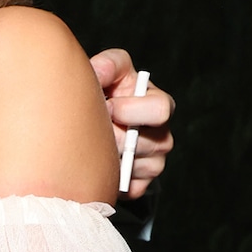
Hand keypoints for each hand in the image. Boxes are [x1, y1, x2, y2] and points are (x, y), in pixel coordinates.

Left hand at [90, 48, 174, 198]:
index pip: (160, 109)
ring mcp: (154, 160)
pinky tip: (98, 164)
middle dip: (119, 136)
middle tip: (99, 130)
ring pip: (139, 166)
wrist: (90, 125)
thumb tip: (98, 73)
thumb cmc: (103, 92)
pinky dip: (111, 178)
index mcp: (156, 102)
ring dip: (112, 156)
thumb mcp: (108, 71)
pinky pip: (129, 186)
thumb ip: (107, 65)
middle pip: (153, 142)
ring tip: (95, 145)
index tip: (107, 106)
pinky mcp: (140, 184)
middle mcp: (161, 132)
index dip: (130, 109)